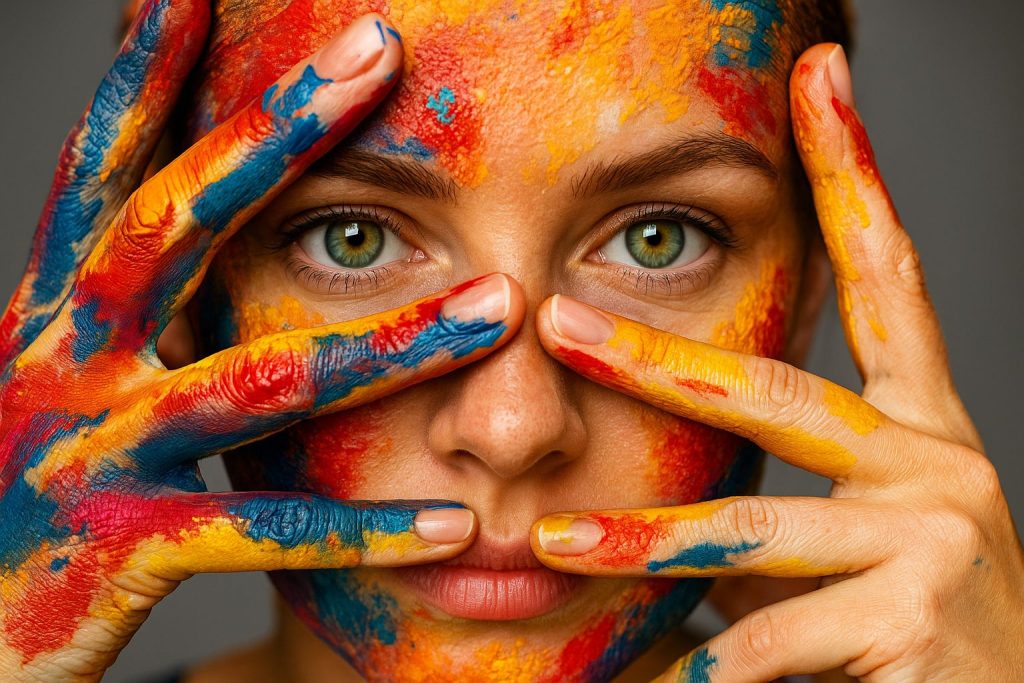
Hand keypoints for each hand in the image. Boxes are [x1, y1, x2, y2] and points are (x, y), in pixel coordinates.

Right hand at [0, 4, 521, 679]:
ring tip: (499, 309)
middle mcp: (62, 364)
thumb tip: (195, 216)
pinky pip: (265, 534)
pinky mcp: (121, 554)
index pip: (106, 170)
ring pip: (259, 384)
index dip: (142, 75)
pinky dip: (366, 533)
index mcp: (52, 313)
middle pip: (176, 225)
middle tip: (377, 47)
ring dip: (390, 342)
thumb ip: (128, 307)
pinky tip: (454, 526)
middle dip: (275, 133)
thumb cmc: (31, 491)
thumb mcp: (63, 378)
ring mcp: (92, 454)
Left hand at [529, 44, 1023, 680]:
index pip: (884, 274)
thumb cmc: (910, 629)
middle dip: (653, 360)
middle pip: (774, 390)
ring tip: (553, 542)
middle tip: (554, 321)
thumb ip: (764, 510)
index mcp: (918, 427)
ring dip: (639, 540)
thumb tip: (652, 514)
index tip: (822, 76)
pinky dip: (708, 666)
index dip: (854, 168)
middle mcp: (938, 462)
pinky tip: (680, 679)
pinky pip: (765, 637)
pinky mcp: (919, 615)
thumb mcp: (840, 545)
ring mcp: (937, 536)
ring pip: (745, 527)